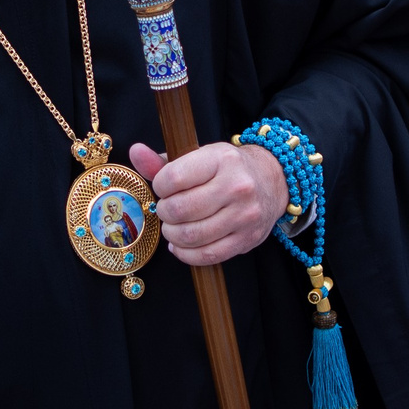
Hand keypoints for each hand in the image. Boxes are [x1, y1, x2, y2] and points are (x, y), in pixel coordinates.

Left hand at [128, 141, 288, 265]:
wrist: (272, 180)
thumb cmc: (228, 168)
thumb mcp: (199, 156)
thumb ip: (163, 161)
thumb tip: (135, 152)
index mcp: (222, 159)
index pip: (173, 178)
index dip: (159, 187)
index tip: (164, 188)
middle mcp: (237, 186)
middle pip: (180, 210)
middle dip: (164, 213)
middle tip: (167, 209)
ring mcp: (245, 215)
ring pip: (191, 236)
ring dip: (172, 235)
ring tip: (173, 227)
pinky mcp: (247, 239)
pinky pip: (207, 255)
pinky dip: (186, 254)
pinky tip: (181, 245)